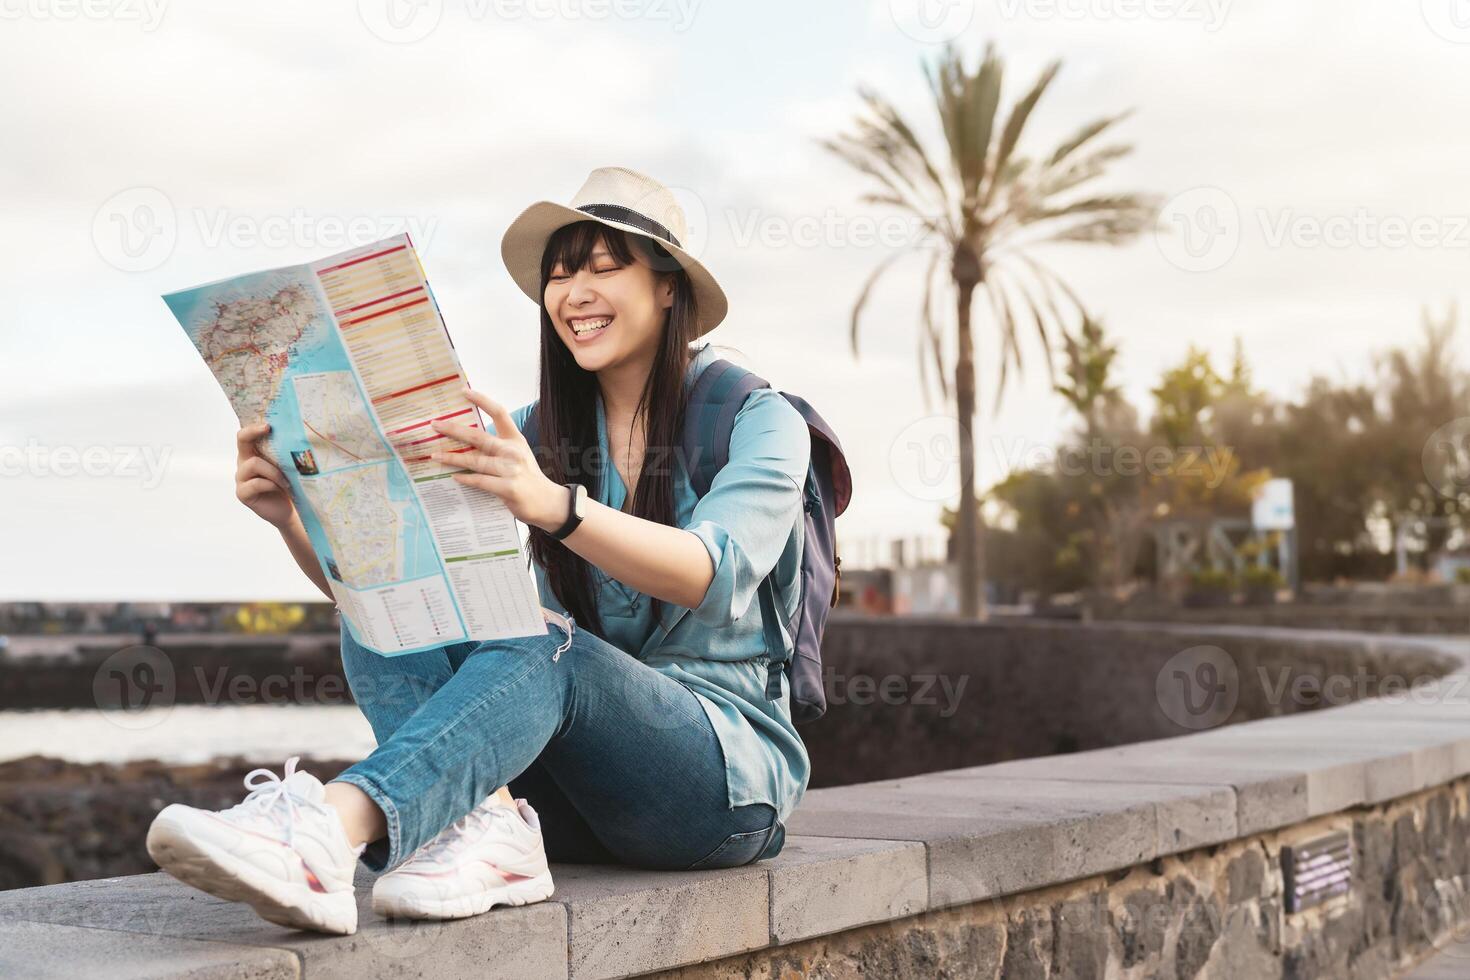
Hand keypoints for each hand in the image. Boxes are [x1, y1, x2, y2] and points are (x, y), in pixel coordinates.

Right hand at [235, 422, 295, 528]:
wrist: (291, 510)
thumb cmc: (292, 484)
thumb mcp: (289, 465)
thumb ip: (286, 452)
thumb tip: (300, 434)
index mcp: (254, 453)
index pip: (247, 434)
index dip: (254, 427)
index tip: (269, 425)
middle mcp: (244, 462)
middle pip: (241, 440)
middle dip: (253, 432)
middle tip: (269, 429)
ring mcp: (241, 478)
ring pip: (253, 463)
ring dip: (274, 470)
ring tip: (288, 480)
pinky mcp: (243, 493)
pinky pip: (256, 483)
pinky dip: (272, 484)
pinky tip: (283, 488)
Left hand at [429, 388, 564, 529]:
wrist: (548, 502)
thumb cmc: (527, 477)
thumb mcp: (518, 455)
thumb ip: (498, 446)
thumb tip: (467, 440)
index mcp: (516, 439)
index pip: (499, 412)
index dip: (481, 400)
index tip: (463, 391)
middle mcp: (513, 451)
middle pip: (479, 437)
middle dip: (454, 430)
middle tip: (435, 425)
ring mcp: (510, 470)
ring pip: (475, 460)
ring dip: (452, 458)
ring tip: (434, 455)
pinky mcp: (508, 488)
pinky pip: (480, 481)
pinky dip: (466, 478)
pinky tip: (454, 476)